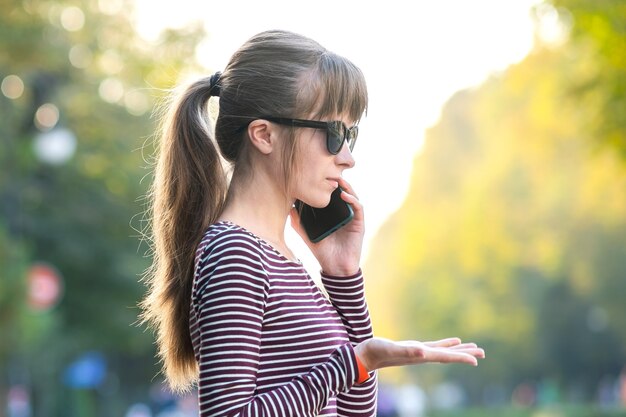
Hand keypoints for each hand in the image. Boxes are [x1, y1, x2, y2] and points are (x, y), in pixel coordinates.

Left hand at [290, 178, 363, 275]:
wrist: (335, 268)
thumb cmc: (323, 251)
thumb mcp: (307, 234)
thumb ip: (299, 222)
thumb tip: (288, 208)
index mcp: (333, 215)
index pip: (331, 196)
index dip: (327, 186)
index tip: (317, 176)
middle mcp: (343, 214)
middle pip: (342, 193)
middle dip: (337, 182)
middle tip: (328, 173)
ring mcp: (352, 218)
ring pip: (352, 196)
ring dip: (347, 187)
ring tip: (338, 180)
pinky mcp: (359, 224)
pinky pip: (358, 208)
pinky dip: (353, 200)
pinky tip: (345, 195)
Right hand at [354, 337, 485, 370]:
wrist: (366, 356)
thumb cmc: (376, 351)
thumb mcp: (390, 349)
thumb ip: (406, 351)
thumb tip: (423, 352)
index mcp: (420, 356)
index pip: (444, 357)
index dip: (460, 358)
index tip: (476, 360)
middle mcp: (423, 356)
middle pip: (449, 356)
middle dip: (465, 354)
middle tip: (483, 353)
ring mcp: (420, 353)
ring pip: (444, 351)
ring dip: (459, 350)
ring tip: (474, 347)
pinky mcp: (415, 348)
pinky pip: (436, 346)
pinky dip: (447, 344)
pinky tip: (454, 341)